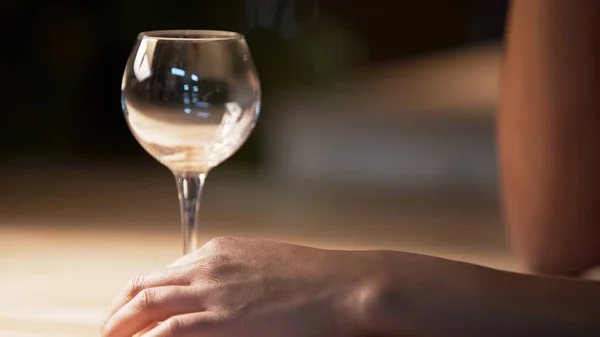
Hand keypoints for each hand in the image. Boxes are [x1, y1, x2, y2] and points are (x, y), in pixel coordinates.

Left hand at [100, 237, 384, 336]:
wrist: (343, 284)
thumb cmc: (315, 279)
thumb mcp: (267, 265)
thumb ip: (235, 276)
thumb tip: (221, 296)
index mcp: (217, 252)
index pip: (161, 274)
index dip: (138, 296)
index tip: (130, 315)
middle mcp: (206, 266)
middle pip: (142, 286)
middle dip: (118, 311)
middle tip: (108, 332)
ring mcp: (211, 291)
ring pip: (143, 305)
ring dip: (119, 325)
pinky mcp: (219, 319)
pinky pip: (166, 330)